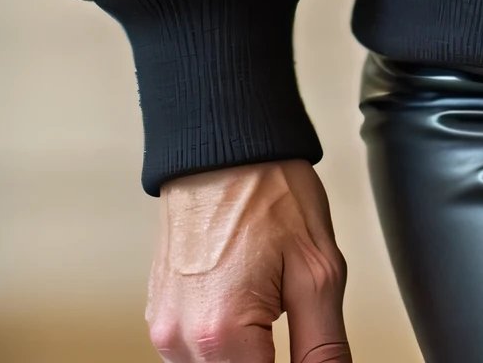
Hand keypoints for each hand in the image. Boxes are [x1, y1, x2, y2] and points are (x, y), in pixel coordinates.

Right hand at [149, 157, 350, 362]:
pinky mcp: (158, 316)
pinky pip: (194, 354)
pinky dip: (223, 345)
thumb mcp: (318, 270)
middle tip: (290, 320)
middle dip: (269, 359)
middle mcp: (180, 339)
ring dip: (245, 358)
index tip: (310, 353)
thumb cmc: (269, 189)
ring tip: (269, 307)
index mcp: (220, 335)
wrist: (226, 142)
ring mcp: (164, 329)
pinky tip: (245, 308)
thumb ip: (323, 348)